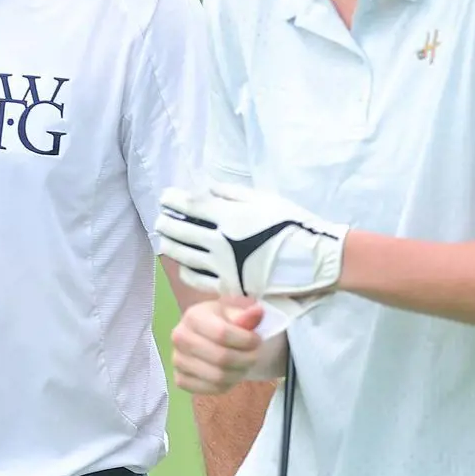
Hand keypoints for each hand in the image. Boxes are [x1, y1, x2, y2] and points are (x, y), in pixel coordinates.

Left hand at [158, 184, 347, 299]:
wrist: (314, 260)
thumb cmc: (292, 225)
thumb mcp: (264, 199)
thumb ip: (232, 194)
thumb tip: (208, 189)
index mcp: (229, 217)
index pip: (190, 206)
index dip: (174, 201)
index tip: (165, 198)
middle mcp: (220, 242)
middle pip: (182, 232)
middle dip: (167, 224)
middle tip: (160, 220)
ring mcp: (223, 267)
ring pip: (185, 256)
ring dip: (171, 247)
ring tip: (165, 241)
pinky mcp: (229, 286)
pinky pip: (198, 279)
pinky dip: (186, 271)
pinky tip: (184, 266)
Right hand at [172, 296, 286, 393]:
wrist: (204, 334)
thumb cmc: (221, 321)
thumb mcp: (234, 313)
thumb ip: (247, 315)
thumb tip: (258, 312)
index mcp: (192, 316)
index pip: (222, 333)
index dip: (246, 340)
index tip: (257, 340)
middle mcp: (180, 338)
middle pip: (221, 357)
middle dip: (246, 359)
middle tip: (254, 355)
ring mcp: (177, 360)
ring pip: (218, 377)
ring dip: (239, 373)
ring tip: (244, 364)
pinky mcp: (180, 379)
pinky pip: (210, 389)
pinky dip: (227, 385)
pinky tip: (231, 374)